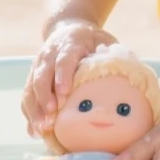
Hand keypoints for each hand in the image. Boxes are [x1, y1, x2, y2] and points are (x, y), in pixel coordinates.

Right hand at [21, 19, 117, 135]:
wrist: (67, 27)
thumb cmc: (92, 39)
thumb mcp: (105, 41)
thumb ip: (114, 56)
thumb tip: (132, 73)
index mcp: (69, 43)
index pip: (64, 59)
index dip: (62, 76)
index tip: (65, 94)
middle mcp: (49, 54)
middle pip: (41, 76)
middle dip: (44, 99)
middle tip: (51, 120)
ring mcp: (37, 66)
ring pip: (30, 89)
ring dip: (34, 110)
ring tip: (42, 130)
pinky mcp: (32, 77)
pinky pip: (27, 96)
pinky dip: (29, 114)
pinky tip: (35, 131)